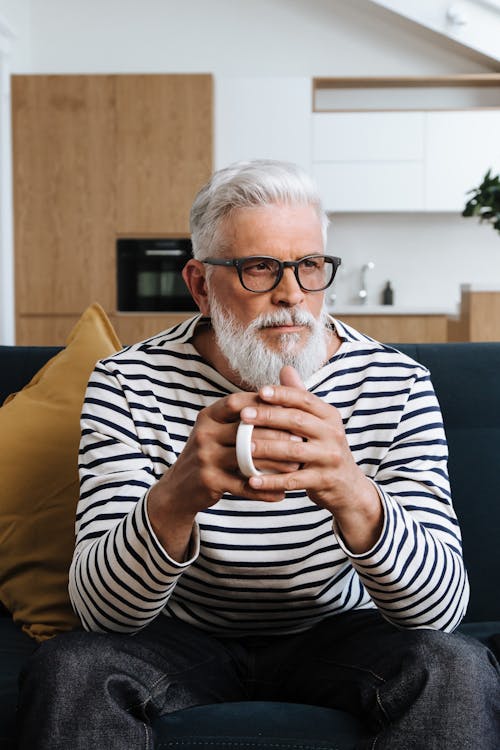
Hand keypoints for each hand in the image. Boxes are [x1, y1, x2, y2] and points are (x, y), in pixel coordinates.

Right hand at [147, 389, 300, 559]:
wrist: (179, 488)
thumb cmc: (209, 454)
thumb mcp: (216, 430)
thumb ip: (240, 417)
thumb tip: (280, 398)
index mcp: (208, 416)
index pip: (238, 403)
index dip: (263, 404)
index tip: (290, 410)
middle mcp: (204, 434)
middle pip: (246, 430)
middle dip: (277, 435)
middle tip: (301, 440)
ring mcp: (204, 458)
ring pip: (248, 458)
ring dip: (275, 464)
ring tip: (296, 467)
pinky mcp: (209, 481)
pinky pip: (243, 486)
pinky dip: (264, 491)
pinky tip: (281, 494)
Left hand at [239, 366, 382, 552]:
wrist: (347, 485)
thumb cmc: (324, 448)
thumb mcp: (319, 422)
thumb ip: (301, 397)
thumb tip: (285, 368)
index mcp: (329, 415)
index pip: (304, 399)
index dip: (282, 394)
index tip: (259, 391)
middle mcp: (332, 434)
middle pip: (297, 421)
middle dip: (268, 417)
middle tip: (244, 415)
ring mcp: (328, 458)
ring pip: (293, 451)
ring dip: (266, 448)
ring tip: (244, 447)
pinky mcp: (323, 481)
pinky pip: (293, 481)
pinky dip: (271, 481)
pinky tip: (252, 481)